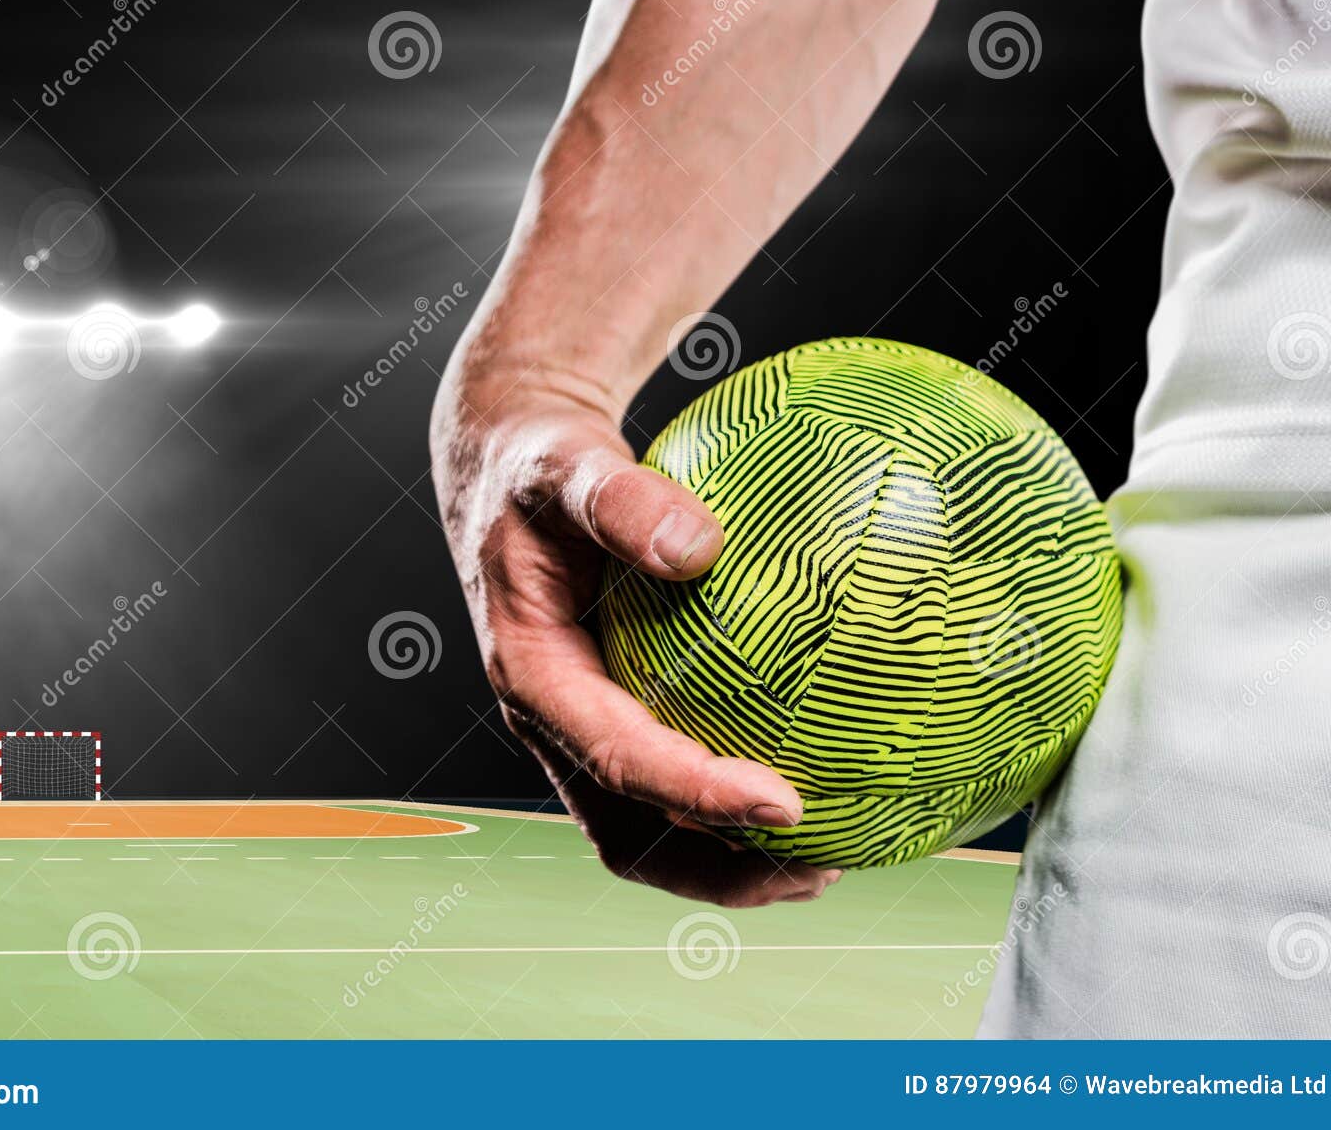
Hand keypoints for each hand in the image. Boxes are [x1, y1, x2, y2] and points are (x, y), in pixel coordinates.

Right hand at [431, 376, 840, 906]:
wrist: (504, 465)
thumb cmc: (533, 462)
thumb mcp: (561, 463)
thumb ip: (616, 498)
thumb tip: (699, 546)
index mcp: (533, 674)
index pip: (617, 759)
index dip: (697, 795)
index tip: (786, 803)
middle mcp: (553, 718)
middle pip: (629, 835)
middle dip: (720, 869)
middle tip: (820, 867)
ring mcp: (580, 724)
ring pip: (648, 829)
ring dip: (728, 860)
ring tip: (826, 859)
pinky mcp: (610, 711)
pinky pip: (668, 781)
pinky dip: (728, 806)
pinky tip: (809, 773)